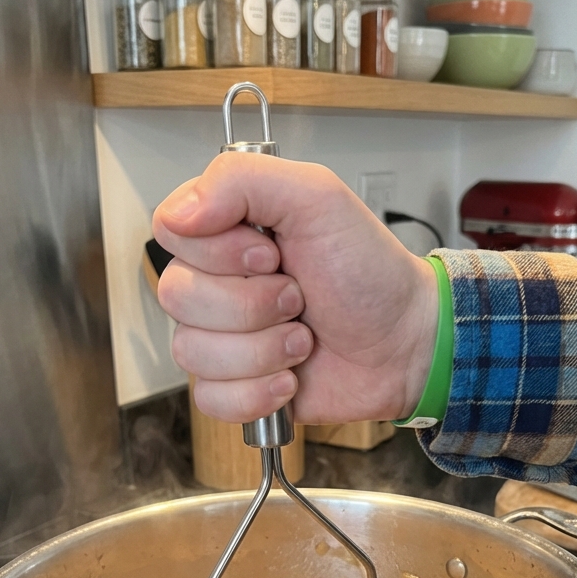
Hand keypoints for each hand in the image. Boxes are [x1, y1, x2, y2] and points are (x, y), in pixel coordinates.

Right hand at [153, 154, 437, 423]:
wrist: (405, 344)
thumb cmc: (370, 273)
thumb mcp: (317, 197)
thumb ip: (241, 180)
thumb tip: (179, 213)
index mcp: (227, 231)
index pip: (170, 231)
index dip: (218, 251)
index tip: (272, 254)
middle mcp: (217, 282)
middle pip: (178, 295)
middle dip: (251, 304)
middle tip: (299, 299)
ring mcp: (223, 338)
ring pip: (191, 351)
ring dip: (262, 350)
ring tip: (303, 339)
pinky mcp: (235, 386)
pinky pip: (210, 397)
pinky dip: (257, 393)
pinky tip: (291, 379)